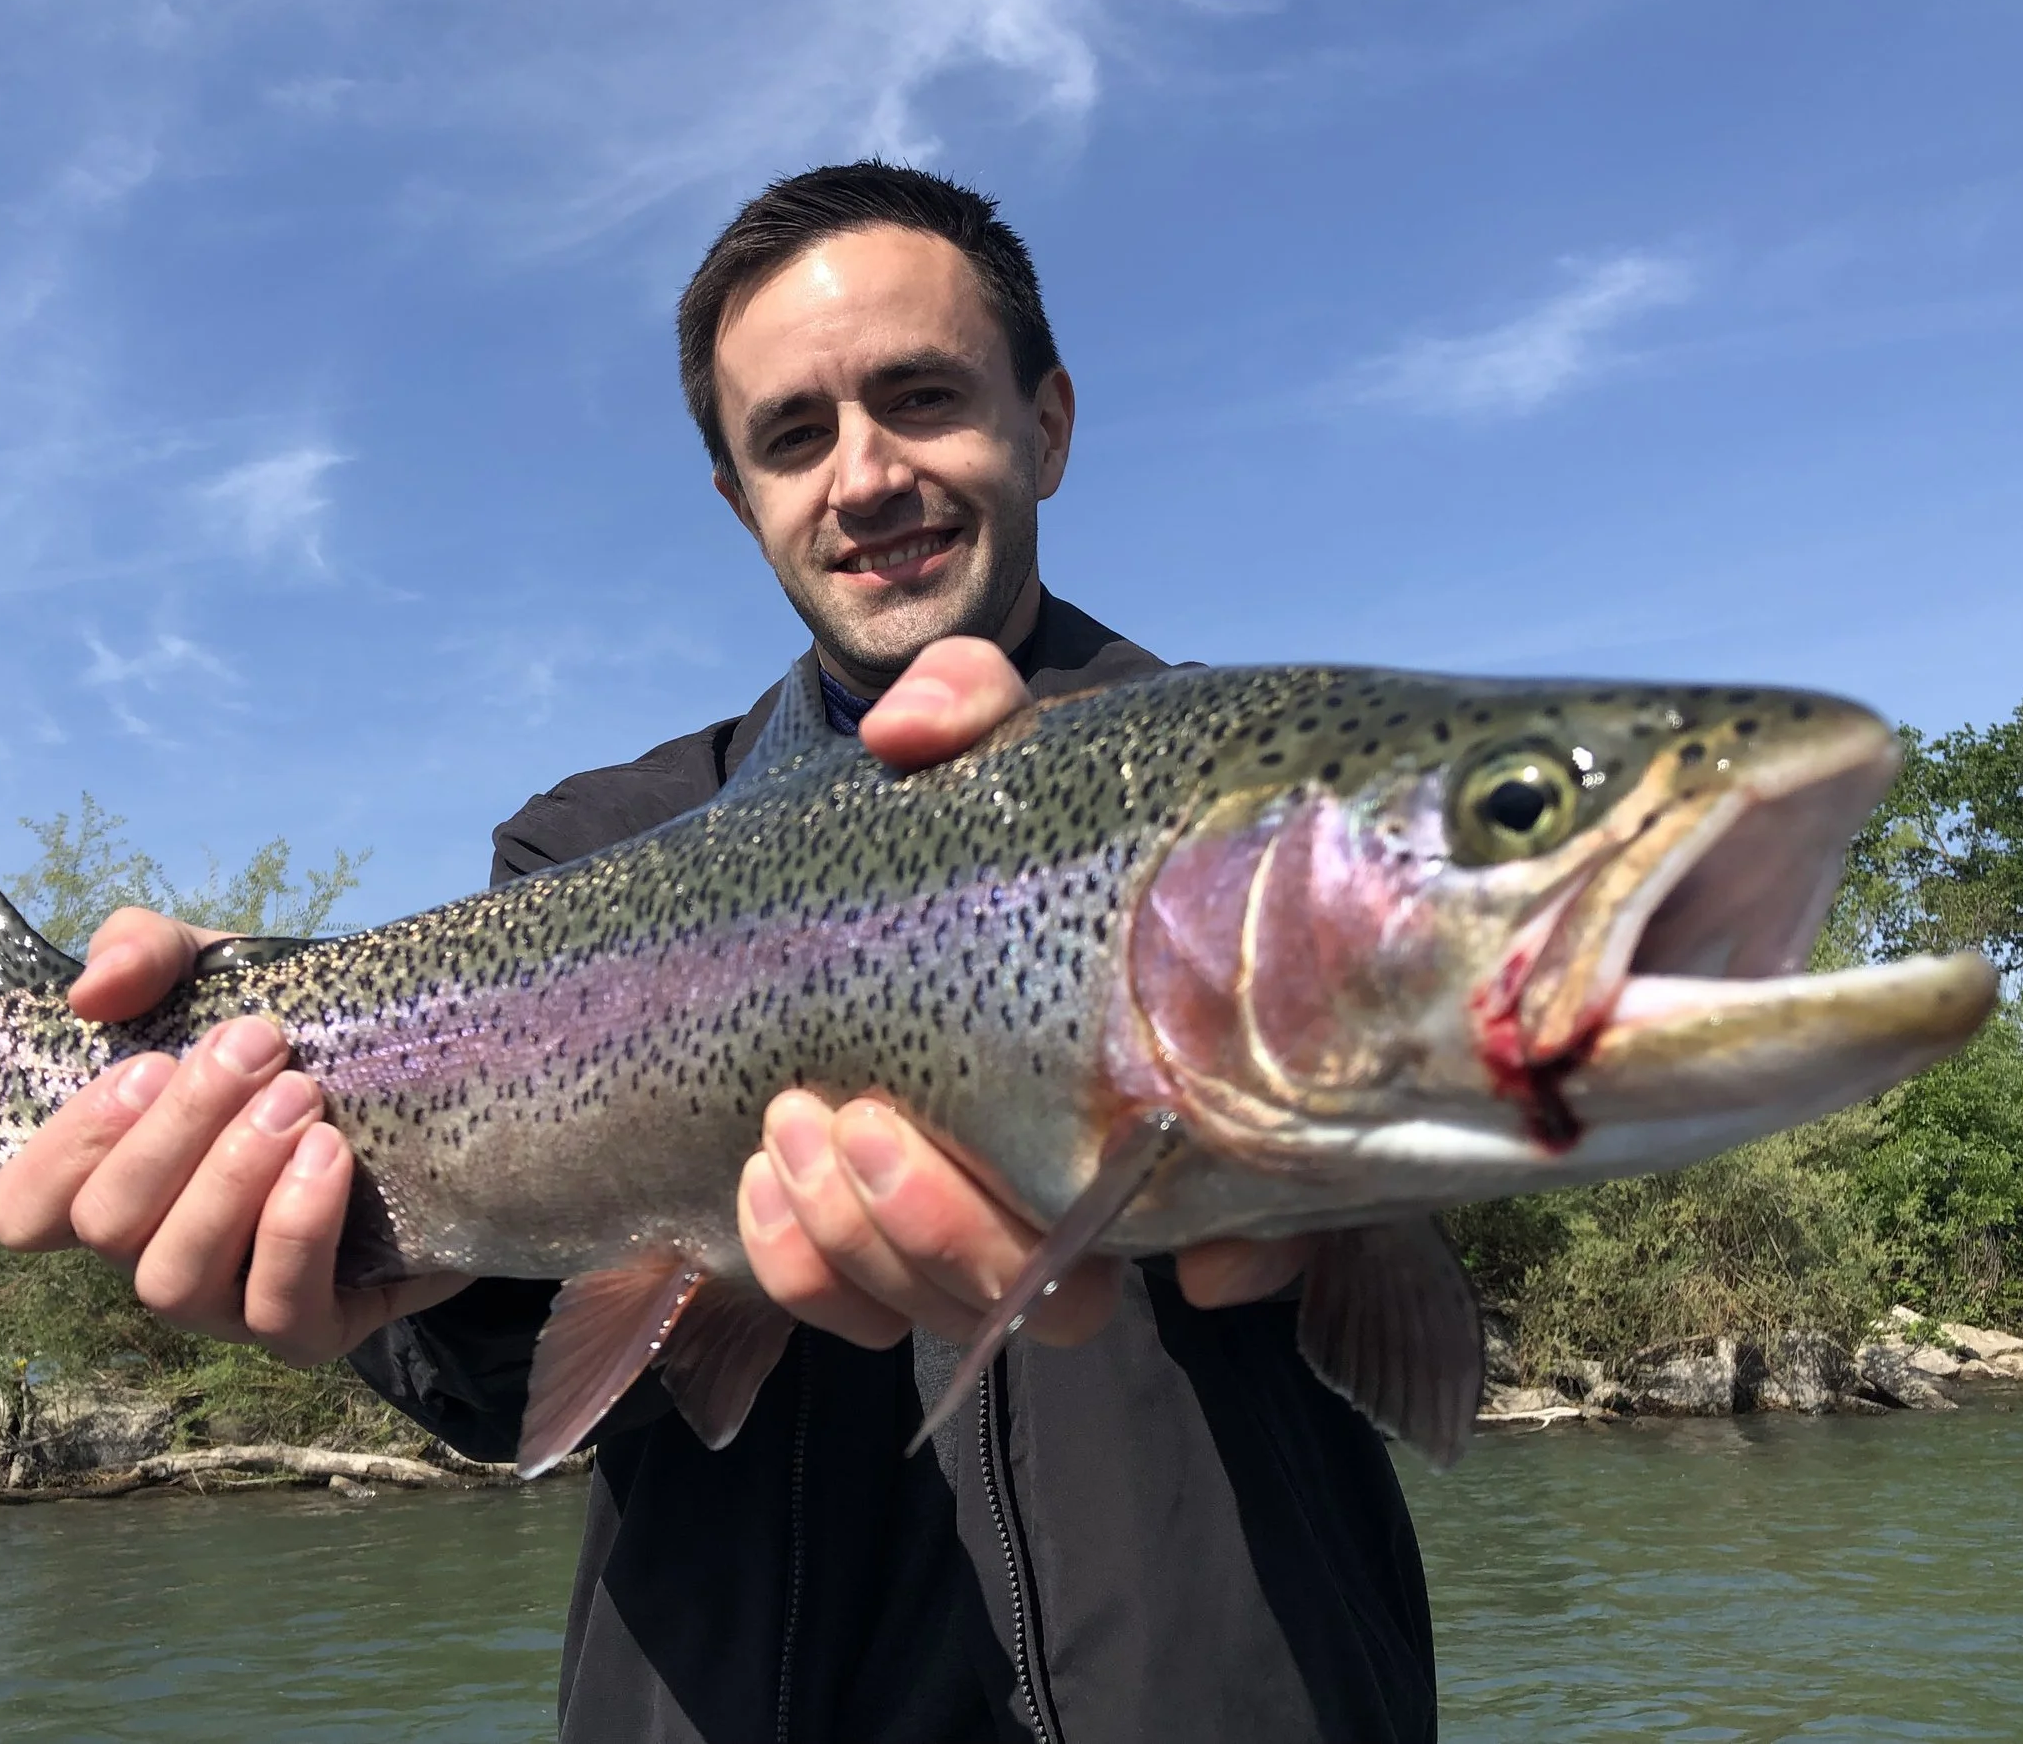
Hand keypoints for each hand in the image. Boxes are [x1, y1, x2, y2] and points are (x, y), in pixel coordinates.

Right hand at [0, 905, 467, 1364]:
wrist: (428, 1089)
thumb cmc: (292, 1041)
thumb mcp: (217, 971)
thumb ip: (142, 954)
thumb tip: (92, 992)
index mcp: (111, 1178)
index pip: (21, 1211)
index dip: (66, 1146)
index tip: (147, 1064)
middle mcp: (151, 1250)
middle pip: (107, 1226)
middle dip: (178, 1129)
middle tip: (257, 1047)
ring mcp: (223, 1304)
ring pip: (175, 1278)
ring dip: (231, 1177)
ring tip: (300, 1098)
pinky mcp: (310, 1332)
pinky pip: (276, 1313)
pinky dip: (295, 1230)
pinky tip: (330, 1156)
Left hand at [735, 637, 1314, 1349]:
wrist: (850, 888)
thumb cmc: (967, 826)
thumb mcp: (985, 753)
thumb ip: (970, 709)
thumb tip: (908, 734)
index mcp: (1159, 1083)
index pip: (1262, 1209)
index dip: (1255, 1255)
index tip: (1209, 1266)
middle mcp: (1090, 1187)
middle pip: (1070, 1295)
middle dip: (956, 1233)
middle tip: (859, 1120)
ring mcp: (983, 1232)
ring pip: (957, 1311)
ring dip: (870, 1240)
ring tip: (793, 1124)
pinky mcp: (883, 1258)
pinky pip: (857, 1314)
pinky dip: (808, 1270)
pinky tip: (759, 1181)